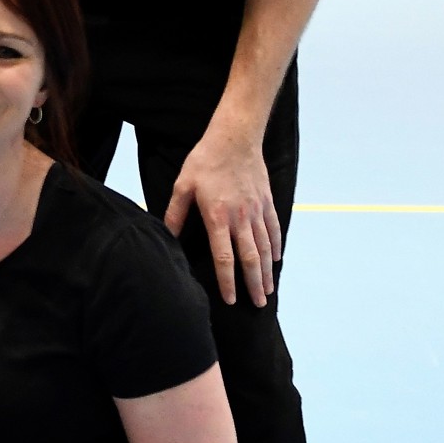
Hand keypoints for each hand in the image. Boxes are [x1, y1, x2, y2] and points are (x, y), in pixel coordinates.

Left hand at [164, 118, 281, 305]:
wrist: (235, 137)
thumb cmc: (205, 160)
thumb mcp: (183, 185)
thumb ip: (175, 214)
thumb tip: (167, 236)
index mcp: (218, 217)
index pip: (224, 258)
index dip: (227, 281)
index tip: (230, 299)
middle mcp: (240, 218)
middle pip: (249, 259)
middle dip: (253, 284)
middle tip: (258, 305)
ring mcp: (256, 210)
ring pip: (264, 248)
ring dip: (266, 271)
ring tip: (267, 290)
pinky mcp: (266, 201)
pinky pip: (274, 229)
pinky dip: (276, 246)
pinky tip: (276, 260)